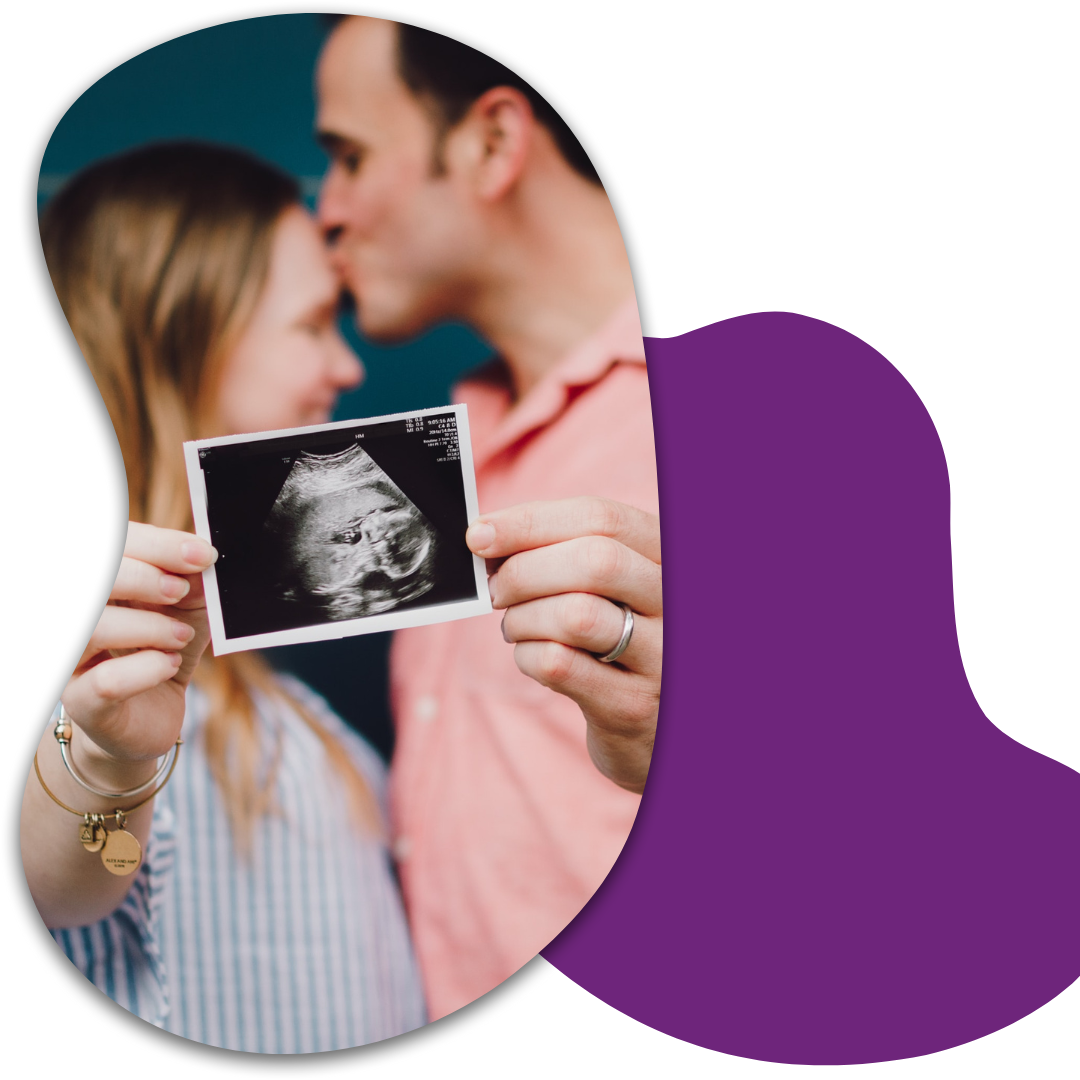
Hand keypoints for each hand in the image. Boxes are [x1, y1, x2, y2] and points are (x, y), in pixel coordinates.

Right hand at [60, 522, 216, 771]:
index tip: (202, 555)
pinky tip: (169, 665)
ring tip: (181, 637)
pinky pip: (106, 681)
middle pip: (94, 579)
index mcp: (97, 582)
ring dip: (149, 626)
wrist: (151, 712)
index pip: (112, 545)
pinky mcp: (83, 702)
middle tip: (180, 592)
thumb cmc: (162, 648)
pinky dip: (147, 669)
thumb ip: (190, 582)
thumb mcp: (186, 608)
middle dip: (145, 578)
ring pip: (94, 627)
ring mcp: (71, 659)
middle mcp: (74, 615)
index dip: (157, 544)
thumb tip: (202, 559)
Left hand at [467, 497, 660, 794]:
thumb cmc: (614, 637)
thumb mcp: (606, 587)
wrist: (651, 724)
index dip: (531, 522)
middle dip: (524, 571)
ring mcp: (662, 656)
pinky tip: (529, 656)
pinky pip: (561, 665)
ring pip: (576, 615)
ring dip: (523, 618)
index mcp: (667, 556)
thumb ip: (559, 551)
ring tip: (516, 626)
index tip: (481, 534)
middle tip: (495, 590)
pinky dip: (526, 656)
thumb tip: (487, 535)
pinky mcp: (632, 704)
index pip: (601, 518)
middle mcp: (676, 601)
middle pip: (594, 561)